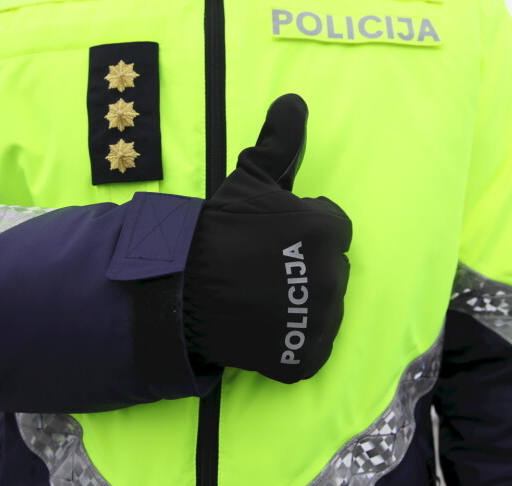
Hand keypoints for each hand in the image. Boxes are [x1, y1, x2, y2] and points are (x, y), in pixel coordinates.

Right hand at [184, 94, 352, 383]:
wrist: (177, 289)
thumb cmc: (214, 232)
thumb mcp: (248, 180)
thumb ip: (280, 142)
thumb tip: (294, 101)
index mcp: (325, 231)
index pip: (333, 231)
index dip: (302, 232)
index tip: (272, 239)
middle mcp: (331, 277)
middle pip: (330, 270)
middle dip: (303, 267)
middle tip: (262, 270)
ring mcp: (318, 321)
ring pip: (322, 308)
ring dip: (300, 303)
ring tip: (260, 298)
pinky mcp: (304, 358)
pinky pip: (310, 348)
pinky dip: (291, 342)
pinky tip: (262, 326)